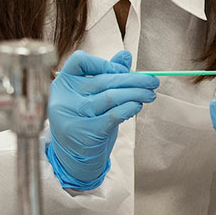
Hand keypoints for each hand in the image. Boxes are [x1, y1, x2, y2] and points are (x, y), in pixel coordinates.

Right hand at [46, 50, 158, 190]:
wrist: (73, 159)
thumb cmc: (84, 121)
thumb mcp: (89, 96)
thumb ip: (105, 75)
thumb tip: (126, 55)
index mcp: (62, 84)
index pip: (79, 61)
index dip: (103, 63)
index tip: (122, 71)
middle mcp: (64, 99)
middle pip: (103, 80)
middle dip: (133, 79)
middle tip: (152, 81)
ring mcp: (74, 116)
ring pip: (111, 96)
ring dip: (137, 93)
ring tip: (151, 94)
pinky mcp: (87, 133)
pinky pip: (114, 115)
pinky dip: (130, 108)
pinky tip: (138, 106)